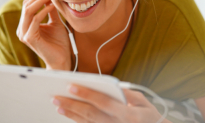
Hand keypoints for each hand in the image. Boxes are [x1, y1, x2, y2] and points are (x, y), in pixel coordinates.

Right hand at [16, 0, 71, 69]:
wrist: (61, 60)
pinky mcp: (29, 38)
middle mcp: (22, 29)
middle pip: (27, 5)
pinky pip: (35, 20)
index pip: (28, 5)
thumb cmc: (59, 44)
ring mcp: (24, 34)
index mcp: (26, 25)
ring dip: (40, 0)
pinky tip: (52, 5)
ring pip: (29, 10)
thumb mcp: (55, 23)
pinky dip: (44, 11)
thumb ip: (51, 10)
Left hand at [51, 84, 170, 122]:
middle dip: (72, 105)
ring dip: (71, 114)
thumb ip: (126, 93)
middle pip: (91, 114)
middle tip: (56, 97)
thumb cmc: (148, 115)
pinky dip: (78, 121)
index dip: (87, 94)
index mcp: (128, 114)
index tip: (71, 86)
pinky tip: (69, 114)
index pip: (103, 102)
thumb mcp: (143, 101)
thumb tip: (110, 85)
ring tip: (58, 105)